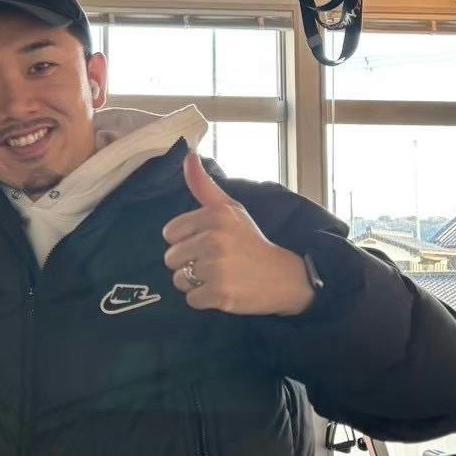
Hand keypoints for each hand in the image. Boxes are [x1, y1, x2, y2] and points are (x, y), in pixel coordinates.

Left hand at [162, 154, 314, 316]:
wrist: (285, 277)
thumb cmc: (251, 242)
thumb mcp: (231, 209)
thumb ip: (204, 186)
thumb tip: (188, 155)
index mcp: (214, 215)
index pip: (170, 233)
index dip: (186, 241)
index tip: (208, 243)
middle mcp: (214, 238)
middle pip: (171, 258)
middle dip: (189, 263)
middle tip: (216, 262)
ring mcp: (217, 267)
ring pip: (179, 280)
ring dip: (195, 283)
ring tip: (220, 276)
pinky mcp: (220, 293)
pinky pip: (191, 300)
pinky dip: (205, 300)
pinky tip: (224, 291)